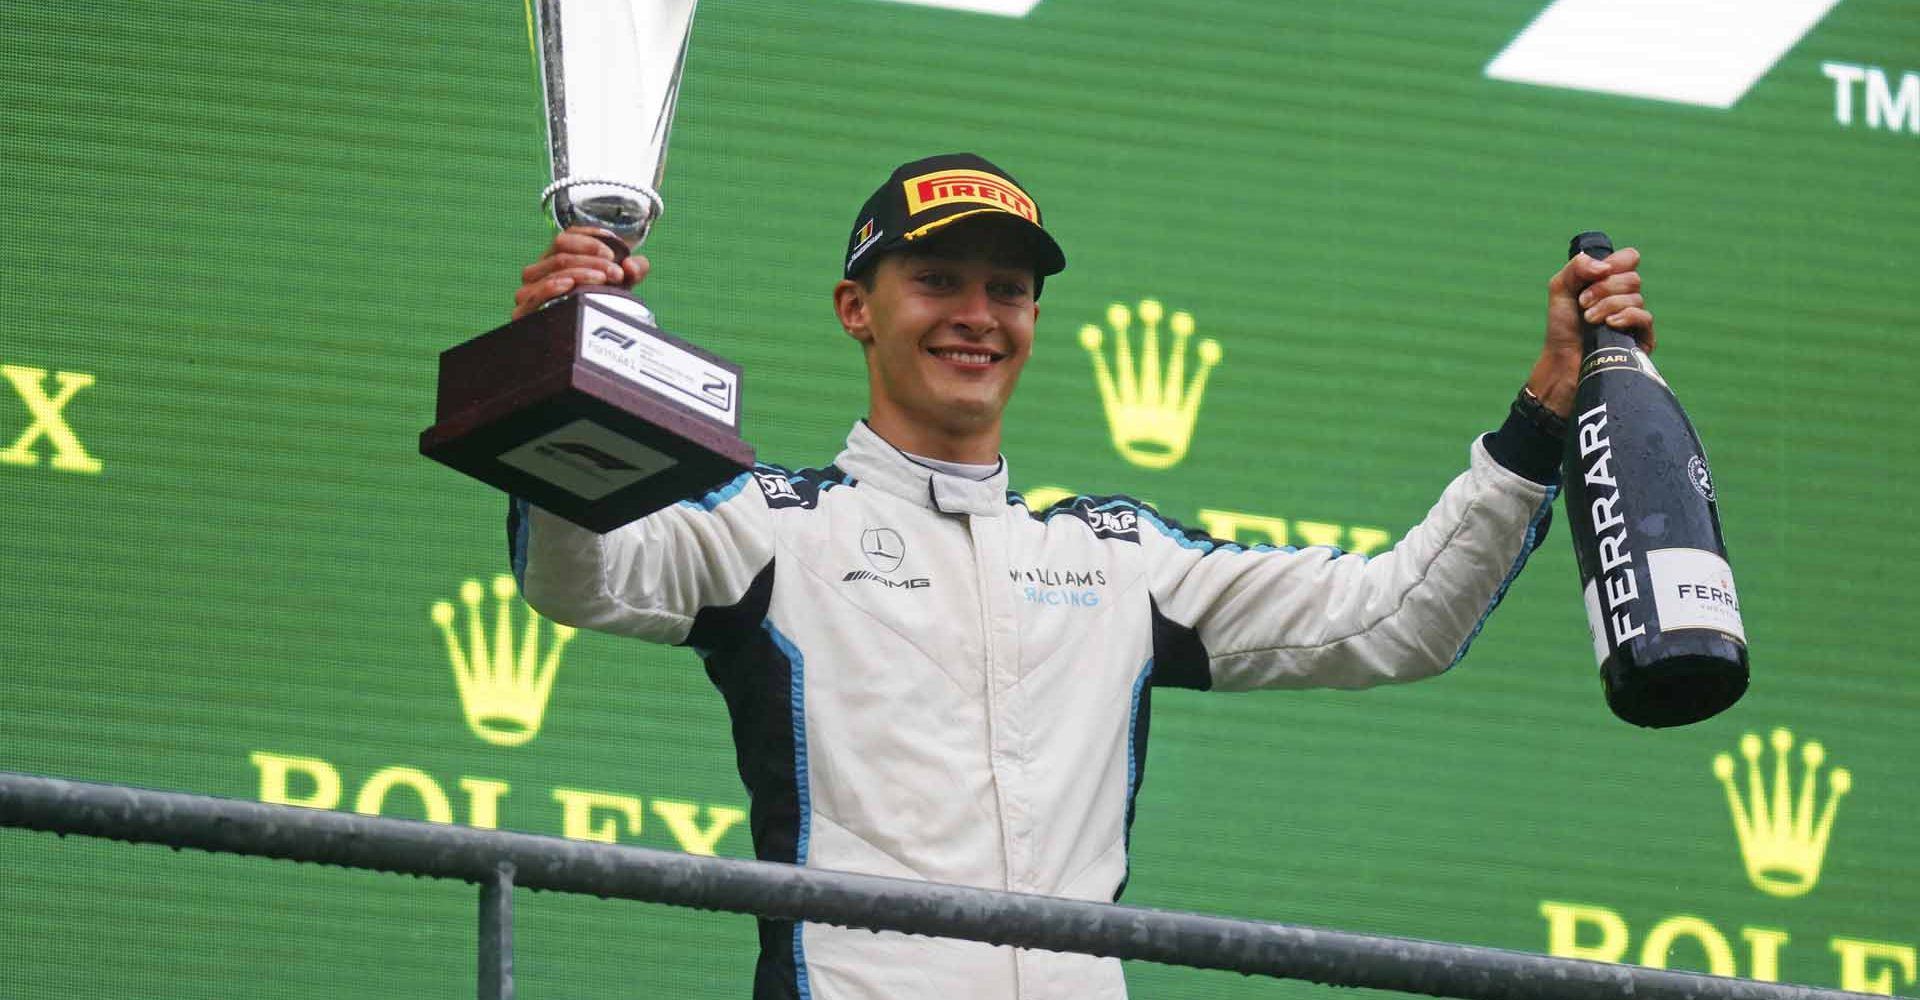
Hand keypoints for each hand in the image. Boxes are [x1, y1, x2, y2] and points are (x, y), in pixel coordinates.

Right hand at [511, 227, 649, 320]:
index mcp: (555, 261)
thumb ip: (632, 272)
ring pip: (554, 269)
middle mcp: (538, 272)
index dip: (590, 239)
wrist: (575, 351)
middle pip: (562, 253)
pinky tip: (570, 285)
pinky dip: (553, 286)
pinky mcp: (524, 311)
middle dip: (594, 259)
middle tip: (618, 273)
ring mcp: (529, 291)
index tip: (614, 251)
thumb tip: (633, 265)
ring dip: (583, 272)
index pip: (567, 238)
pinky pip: (537, 293)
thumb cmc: (596, 314)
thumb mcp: (618, 289)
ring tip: (607, 280)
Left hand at [1527, 247, 1655, 416]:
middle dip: (1603, 288)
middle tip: (1582, 304)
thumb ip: (1577, 267)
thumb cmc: (1562, 327)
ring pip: (1636, 297)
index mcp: (1610, 281)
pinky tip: (1609, 325)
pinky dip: (1626, 316)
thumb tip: (1605, 266)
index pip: (1629, 258)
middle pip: (1632, 277)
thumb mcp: (1560, 289)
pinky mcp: (1642, 338)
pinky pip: (1645, 317)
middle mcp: (1625, 297)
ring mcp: (1635, 318)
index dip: (1615, 263)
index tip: (1594, 275)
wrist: (1562, 362)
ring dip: (1608, 306)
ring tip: (1589, 320)